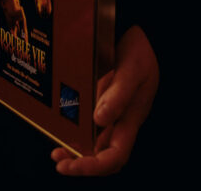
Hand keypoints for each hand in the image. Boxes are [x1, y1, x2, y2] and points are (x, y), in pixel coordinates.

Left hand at [51, 25, 158, 175]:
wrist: (143, 33)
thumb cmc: (142, 51)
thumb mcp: (133, 70)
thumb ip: (118, 94)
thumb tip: (99, 119)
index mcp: (131, 119)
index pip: (115, 156)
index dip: (93, 167)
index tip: (71, 165)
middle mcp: (120, 120)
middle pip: (103, 155)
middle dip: (81, 163)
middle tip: (59, 162)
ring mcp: (112, 111)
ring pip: (93, 141)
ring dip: (75, 149)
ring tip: (57, 151)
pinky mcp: (102, 100)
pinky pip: (87, 122)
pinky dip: (74, 129)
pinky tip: (61, 126)